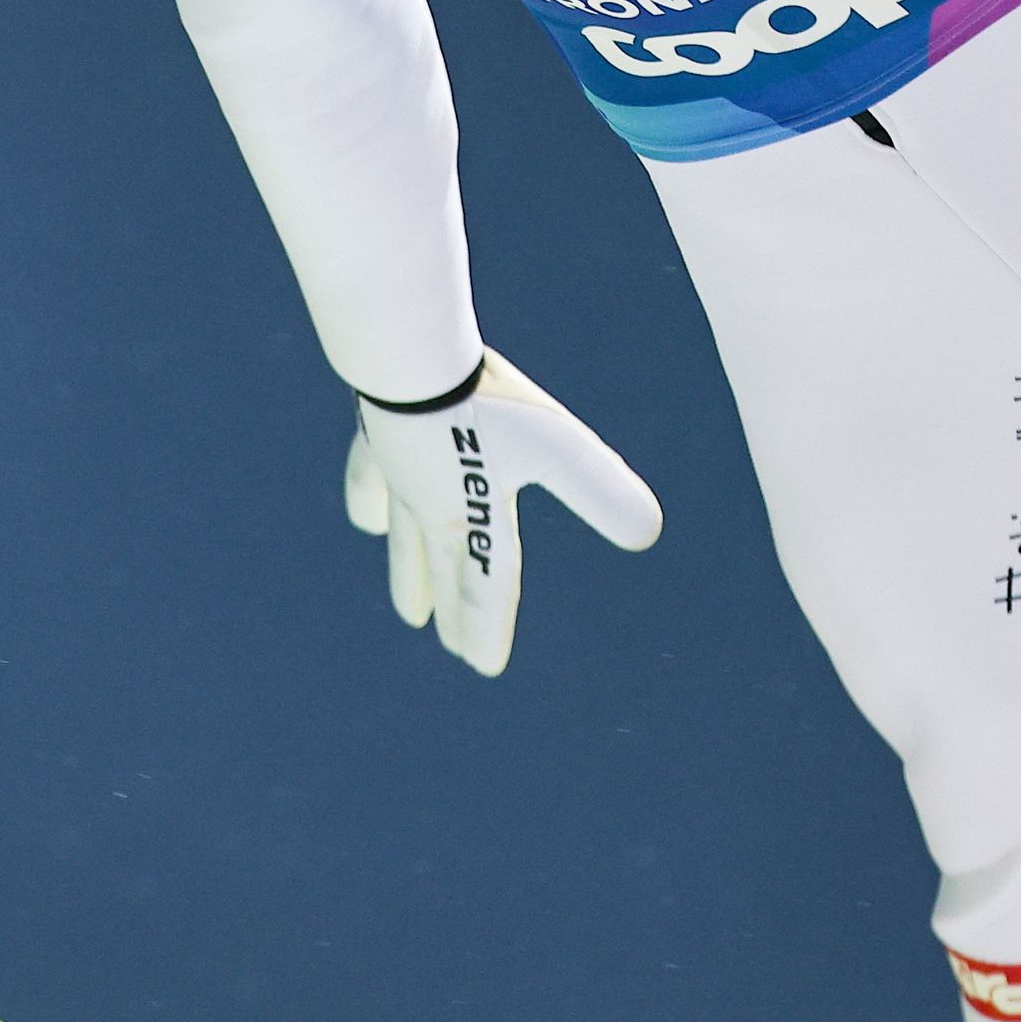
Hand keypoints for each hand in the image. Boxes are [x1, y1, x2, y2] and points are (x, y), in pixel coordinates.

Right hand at [343, 353, 661, 675]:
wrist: (408, 355)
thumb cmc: (487, 402)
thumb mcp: (559, 447)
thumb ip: (599, 490)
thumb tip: (650, 533)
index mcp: (474, 516)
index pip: (485, 584)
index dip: (488, 626)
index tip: (485, 666)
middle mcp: (432, 506)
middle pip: (446, 569)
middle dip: (455, 610)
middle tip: (453, 644)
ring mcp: (399, 473)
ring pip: (406, 538)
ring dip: (412, 575)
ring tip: (410, 609)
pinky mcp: (378, 434)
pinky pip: (371, 480)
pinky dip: (371, 504)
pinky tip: (369, 518)